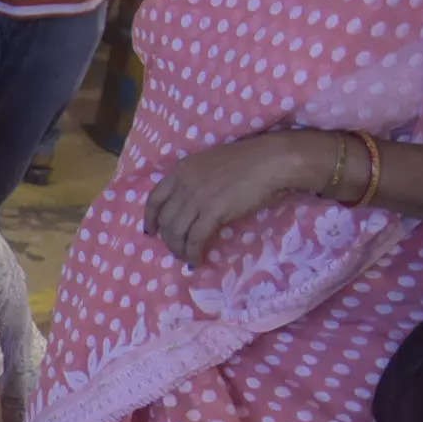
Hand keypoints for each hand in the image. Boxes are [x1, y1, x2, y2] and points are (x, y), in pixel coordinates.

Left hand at [145, 130, 328, 266]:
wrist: (272, 161)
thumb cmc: (250, 161)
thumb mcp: (212, 165)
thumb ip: (197, 180)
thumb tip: (193, 204)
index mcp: (182, 170)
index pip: (154, 198)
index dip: (149, 218)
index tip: (150, 231)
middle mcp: (184, 184)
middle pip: (165, 219)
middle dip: (167, 239)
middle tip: (176, 250)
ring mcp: (196, 198)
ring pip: (176, 232)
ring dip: (179, 249)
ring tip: (186, 258)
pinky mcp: (212, 212)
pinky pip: (194, 239)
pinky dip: (192, 253)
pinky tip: (197, 260)